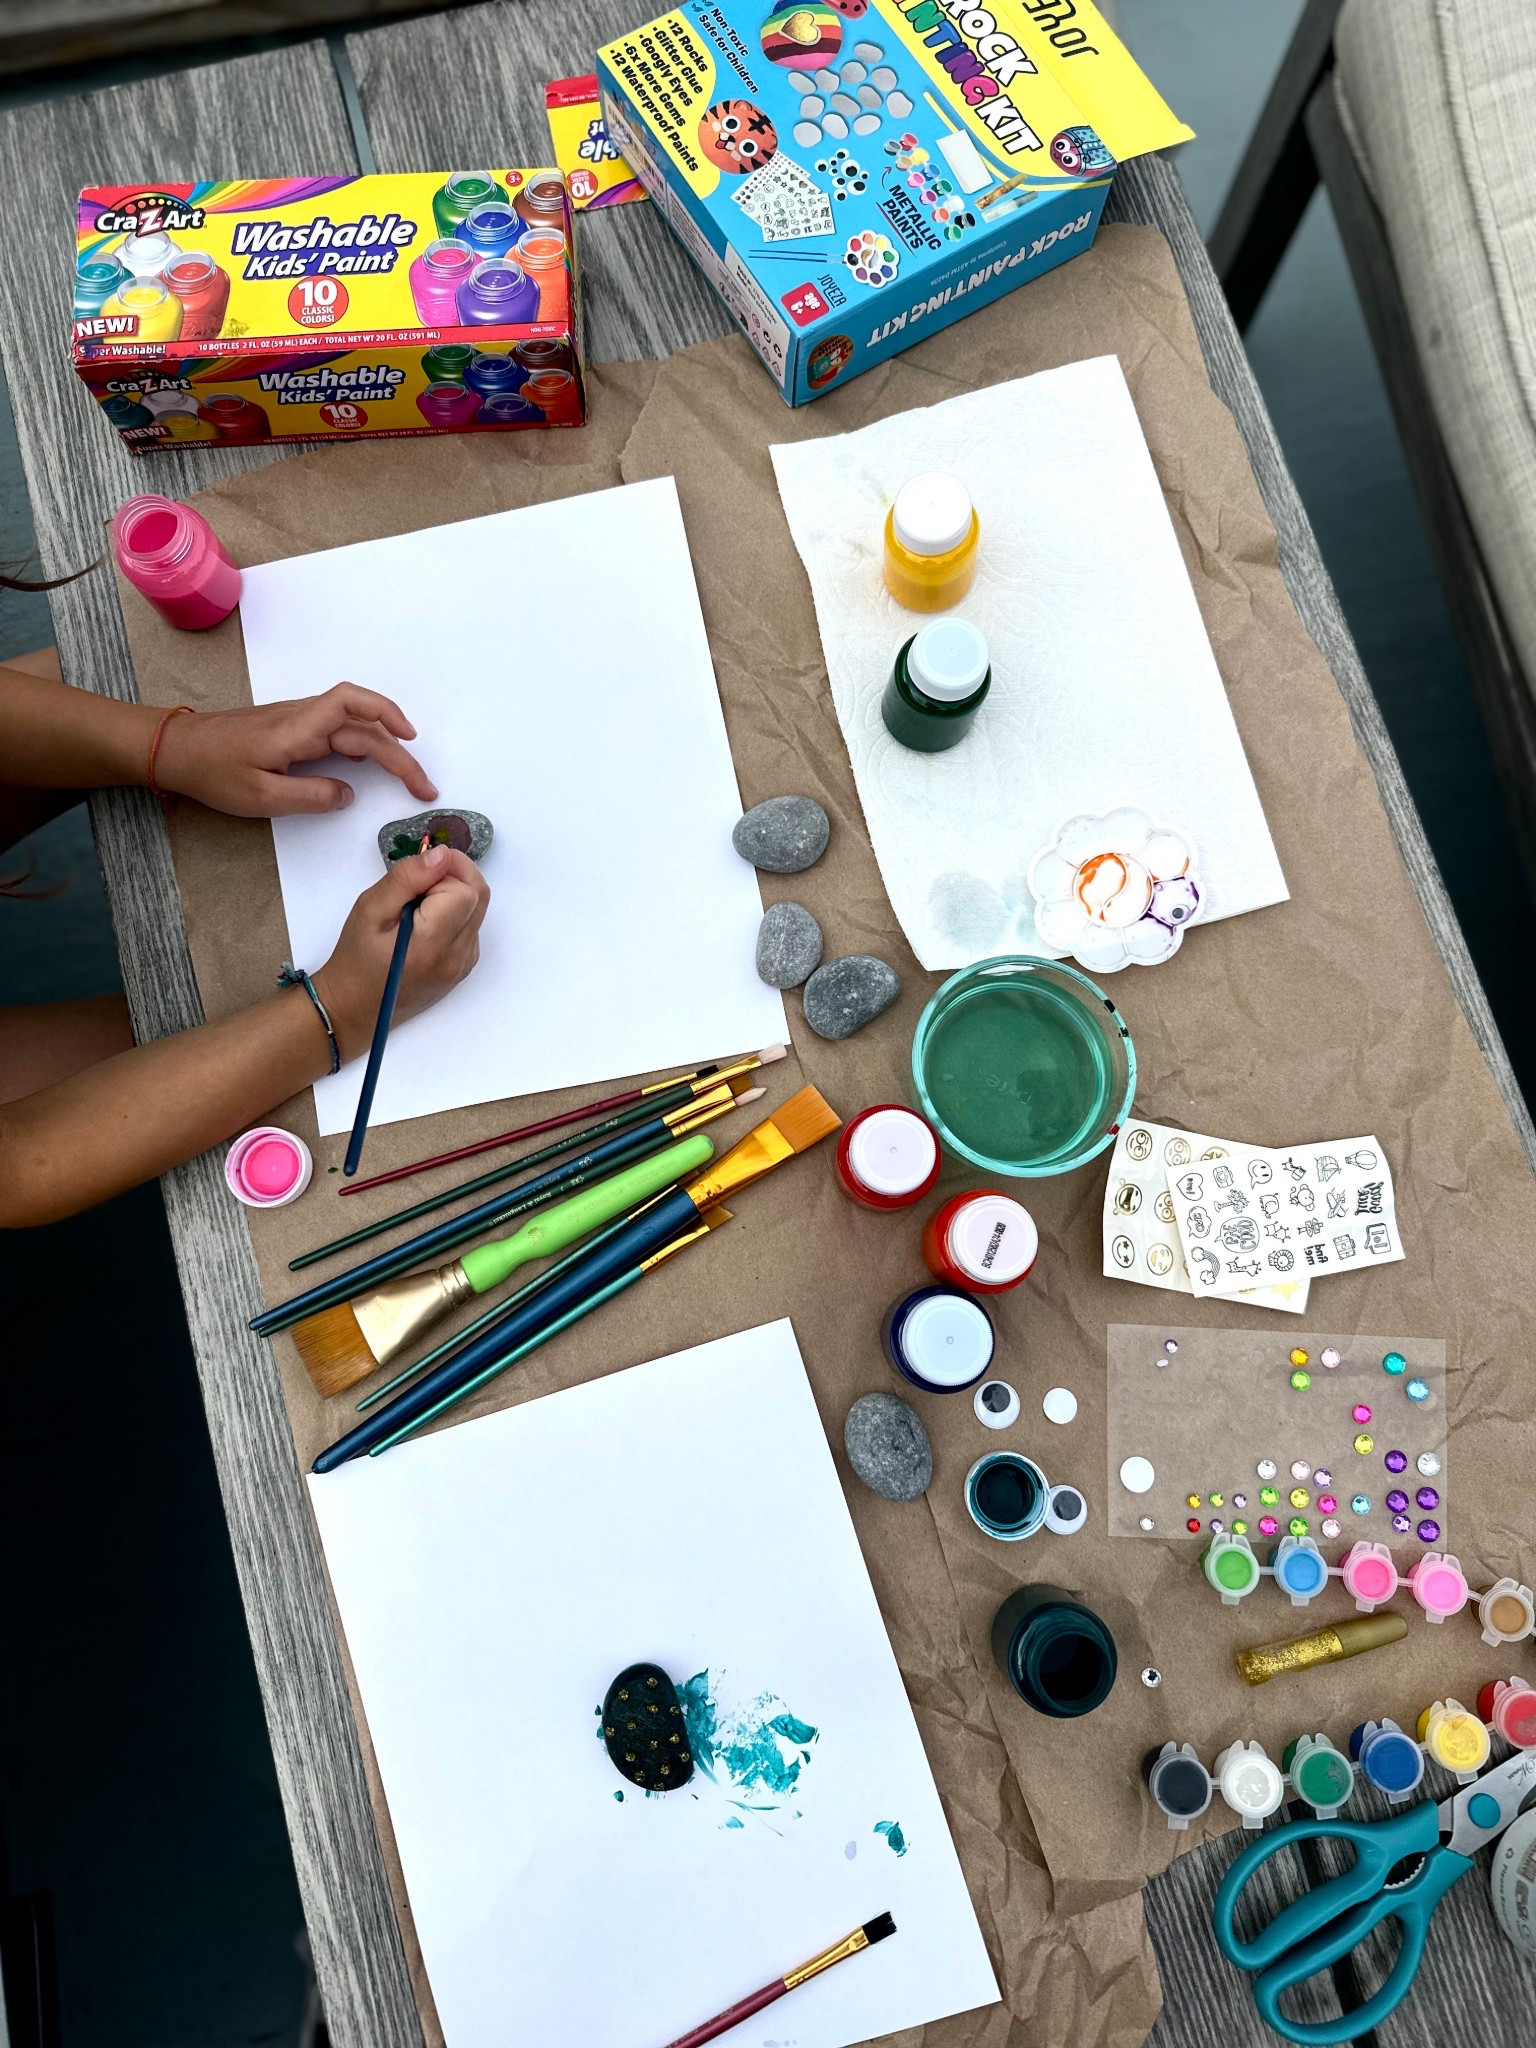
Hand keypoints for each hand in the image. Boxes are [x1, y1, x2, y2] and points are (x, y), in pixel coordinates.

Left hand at [153, 684, 437, 816]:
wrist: (176, 749)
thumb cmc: (212, 771)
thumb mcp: (262, 797)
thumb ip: (311, 796)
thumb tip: (348, 794)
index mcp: (298, 729)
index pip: (352, 705)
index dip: (387, 713)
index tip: (410, 739)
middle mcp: (302, 718)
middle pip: (363, 725)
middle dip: (399, 754)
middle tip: (423, 787)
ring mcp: (297, 722)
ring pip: (353, 726)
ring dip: (384, 746)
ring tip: (404, 775)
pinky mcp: (290, 731)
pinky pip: (336, 730)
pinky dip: (361, 744)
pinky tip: (364, 764)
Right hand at [311, 845, 489, 1062]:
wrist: (354, 1009)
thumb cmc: (355, 960)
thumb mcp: (370, 910)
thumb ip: (406, 879)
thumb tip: (441, 855)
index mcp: (434, 944)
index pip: (464, 890)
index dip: (444, 872)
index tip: (416, 875)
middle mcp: (458, 957)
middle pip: (480, 896)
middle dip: (454, 875)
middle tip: (419, 880)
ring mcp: (463, 964)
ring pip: (477, 910)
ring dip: (454, 894)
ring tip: (417, 904)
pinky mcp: (462, 968)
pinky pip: (471, 927)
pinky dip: (454, 913)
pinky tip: (425, 922)